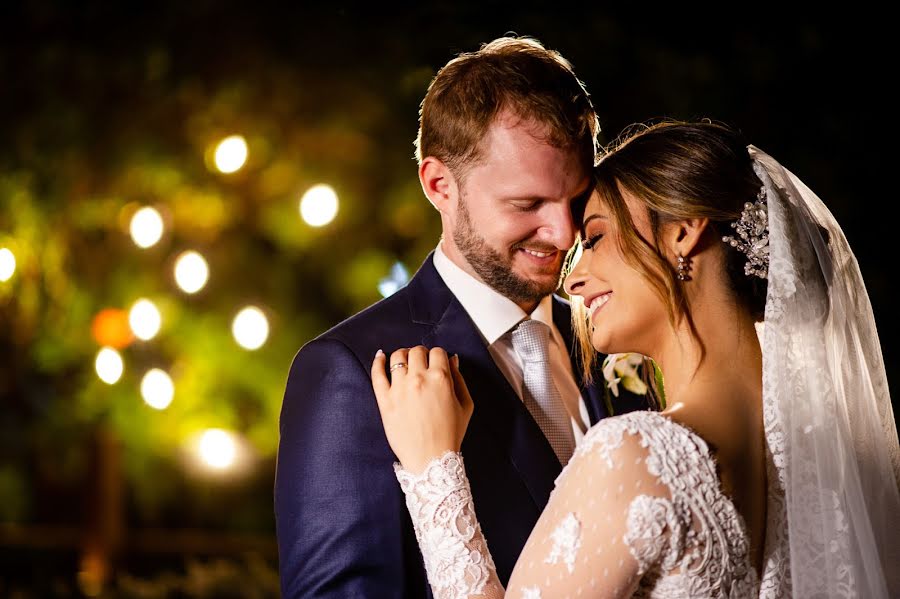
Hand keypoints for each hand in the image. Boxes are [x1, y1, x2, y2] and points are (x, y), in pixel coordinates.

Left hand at [371, 346, 473, 474]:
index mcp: (441, 378)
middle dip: (421, 354)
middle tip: (421, 363)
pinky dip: (378, 361)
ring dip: (402, 355)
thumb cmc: (450, 434)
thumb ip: (459, 379)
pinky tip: (380, 356)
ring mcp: (399, 388)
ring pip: (397, 357)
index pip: (437, 352)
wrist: (431, 459)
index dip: (438, 356)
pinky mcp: (385, 400)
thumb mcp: (466, 405)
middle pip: (416, 351)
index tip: (436, 363)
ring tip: (404, 362)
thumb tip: (452, 359)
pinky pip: (377, 374)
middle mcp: (419, 379)